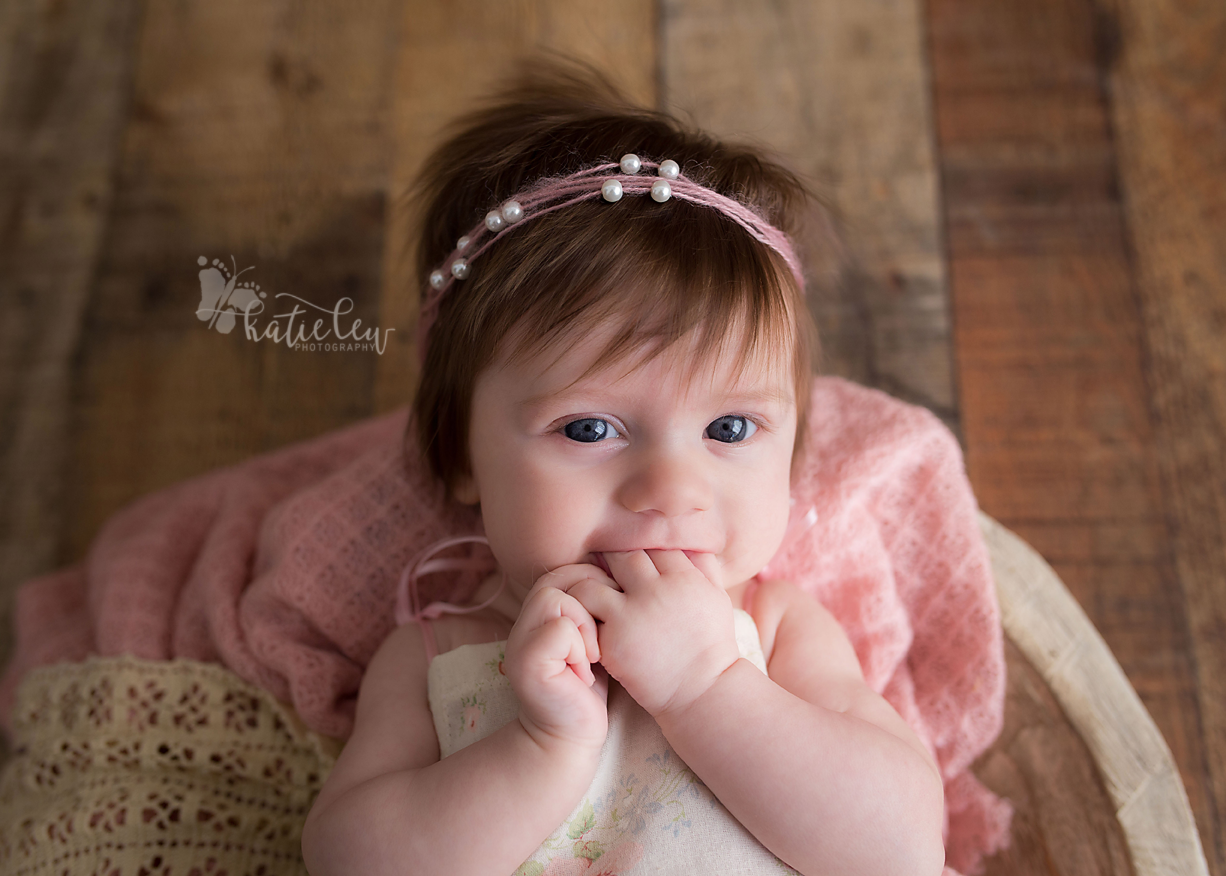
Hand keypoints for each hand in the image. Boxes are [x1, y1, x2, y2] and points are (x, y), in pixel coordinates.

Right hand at [504, 567, 609, 752]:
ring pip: (556, 598)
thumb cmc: (588, 689)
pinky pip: (559, 629)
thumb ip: (591, 609)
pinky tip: (584, 673)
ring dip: (584, 625)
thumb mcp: (590, 641)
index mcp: (537, 616)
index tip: (608, 616)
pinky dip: (579, 648)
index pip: (562, 572)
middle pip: (557, 578)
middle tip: (602, 635)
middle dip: (590, 600)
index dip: (591, 583)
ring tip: (592, 657)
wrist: (571, 737)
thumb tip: (618, 573)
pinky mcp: (527, 661)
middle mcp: (522, 625)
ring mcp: (520, 642)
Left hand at [568, 550, 739, 718]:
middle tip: (601, 561)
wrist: (702, 692)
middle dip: (613, 555)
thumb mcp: (718, 599)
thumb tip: (689, 541)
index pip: (654, 542)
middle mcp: (661, 589)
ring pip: (599, 572)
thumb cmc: (710, 645)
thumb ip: (704, 567)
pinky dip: (581, 602)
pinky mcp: (616, 635)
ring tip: (589, 583)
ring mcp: (636, 611)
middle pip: (626, 552)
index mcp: (687, 577)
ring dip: (591, 575)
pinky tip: (584, 607)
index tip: (629, 553)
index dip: (639, 544)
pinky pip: (586, 603)